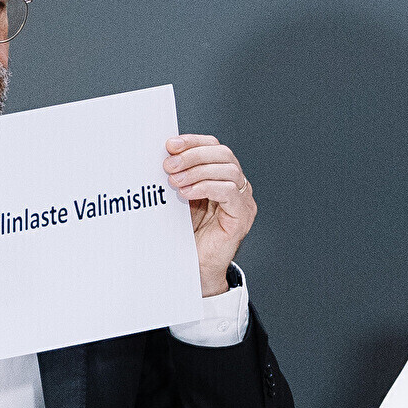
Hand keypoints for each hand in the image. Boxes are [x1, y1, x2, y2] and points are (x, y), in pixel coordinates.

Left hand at [165, 135, 255, 294]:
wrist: (196, 266)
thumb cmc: (188, 234)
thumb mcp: (180, 198)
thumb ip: (178, 176)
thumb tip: (163, 156)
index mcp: (222, 176)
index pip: (214, 146)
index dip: (193, 141)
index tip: (170, 145)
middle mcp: (237, 184)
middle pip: (223, 154)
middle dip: (192, 155)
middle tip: (169, 165)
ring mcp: (243, 199)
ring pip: (227, 170)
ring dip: (197, 171)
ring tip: (175, 181)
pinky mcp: (243, 215)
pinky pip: (230, 192)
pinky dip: (206, 187)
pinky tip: (187, 193)